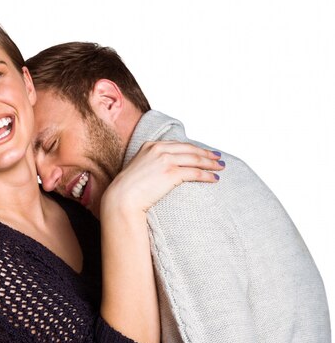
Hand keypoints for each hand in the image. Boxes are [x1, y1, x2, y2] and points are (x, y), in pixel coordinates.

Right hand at [101, 141, 223, 215]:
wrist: (122, 198)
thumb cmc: (127, 189)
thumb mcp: (138, 168)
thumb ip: (151, 162)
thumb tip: (163, 169)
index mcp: (150, 145)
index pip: (178, 144)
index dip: (193, 148)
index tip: (203, 152)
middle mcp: (158, 149)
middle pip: (189, 149)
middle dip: (206, 153)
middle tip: (217, 158)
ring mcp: (165, 160)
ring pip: (195, 159)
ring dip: (210, 163)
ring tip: (220, 167)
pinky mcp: (171, 173)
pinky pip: (194, 172)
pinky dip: (206, 175)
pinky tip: (214, 178)